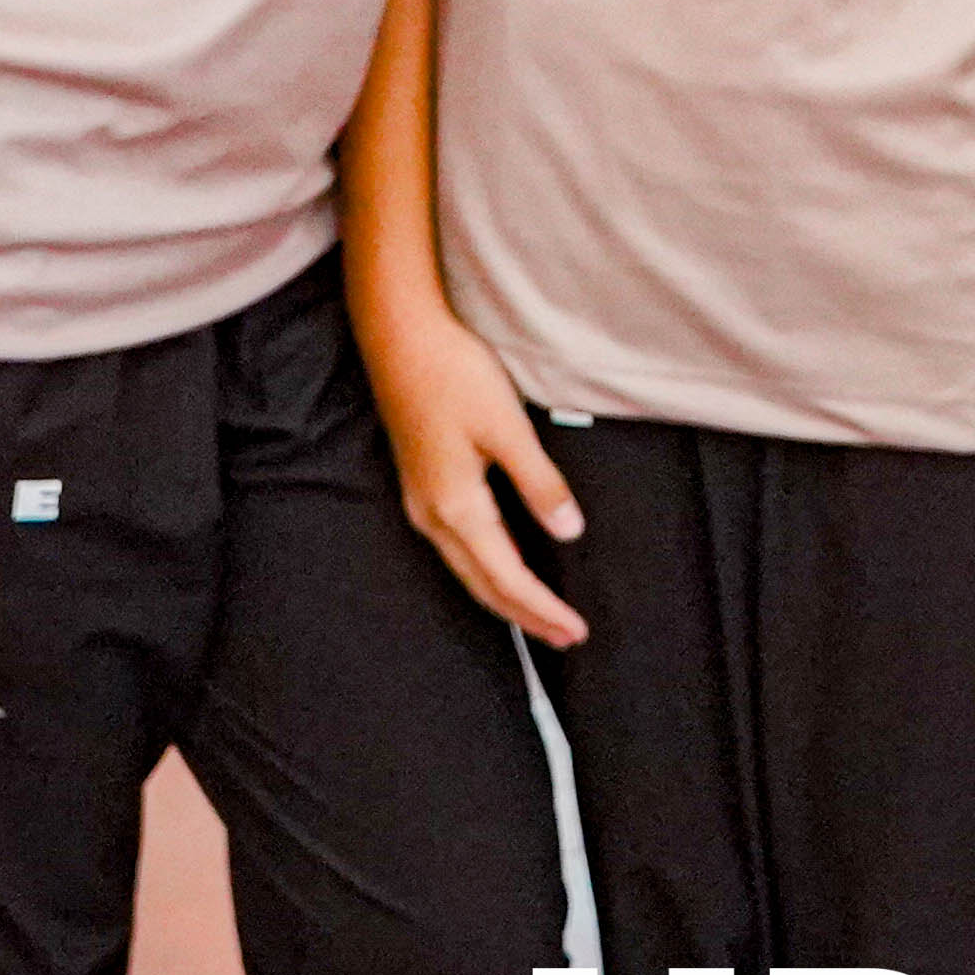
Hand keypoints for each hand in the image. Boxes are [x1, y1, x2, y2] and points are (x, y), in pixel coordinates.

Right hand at [369, 293, 586, 647]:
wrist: (399, 336)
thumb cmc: (454, 374)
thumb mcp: (508, 427)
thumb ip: (539, 483)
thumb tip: (569, 532)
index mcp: (457, 508)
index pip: (508, 577)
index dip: (542, 609)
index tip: (575, 630)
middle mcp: (433, 516)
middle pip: (484, 585)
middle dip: (526, 615)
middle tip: (566, 638)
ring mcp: (422, 502)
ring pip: (467, 569)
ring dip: (506, 596)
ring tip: (540, 615)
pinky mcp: (422, 485)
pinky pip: (457, 547)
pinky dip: (486, 570)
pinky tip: (503, 567)